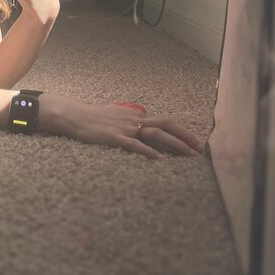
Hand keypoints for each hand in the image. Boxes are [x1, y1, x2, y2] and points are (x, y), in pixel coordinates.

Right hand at [46, 97, 205, 160]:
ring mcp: (125, 129)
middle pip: (166, 125)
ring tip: (189, 155)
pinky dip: (148, 151)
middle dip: (186, 137)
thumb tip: (140, 125)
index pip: (164, 122)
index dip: (182, 132)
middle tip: (200, 150)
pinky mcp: (114, 137)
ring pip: (156, 134)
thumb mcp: (115, 116)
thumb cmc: (93, 117)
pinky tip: (158, 159)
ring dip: (175, 144)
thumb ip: (130, 121)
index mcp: (136, 116)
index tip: (194, 143)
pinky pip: (134, 144)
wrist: (74, 115)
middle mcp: (134, 120)